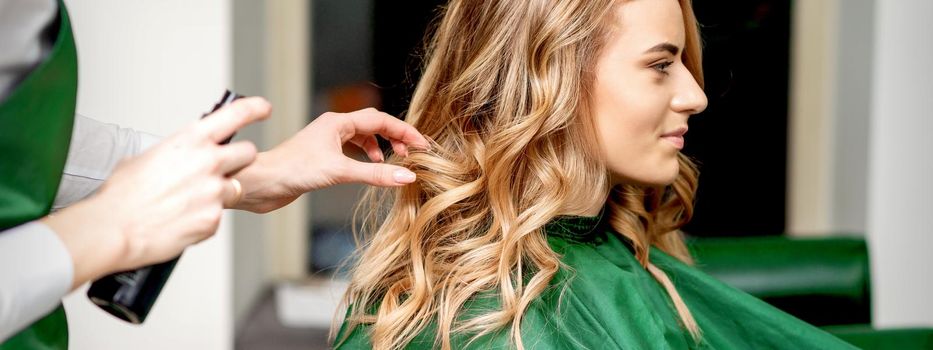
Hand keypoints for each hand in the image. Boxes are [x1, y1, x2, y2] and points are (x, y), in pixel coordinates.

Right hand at [42, 97, 271, 288]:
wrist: (114, 229)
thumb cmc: (123, 195)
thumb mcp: (144, 158)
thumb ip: (172, 153)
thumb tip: (175, 156)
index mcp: (190, 140)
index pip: (235, 114)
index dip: (254, 109)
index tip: (263, 109)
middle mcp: (208, 161)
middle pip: (247, 153)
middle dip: (238, 161)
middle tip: (219, 170)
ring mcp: (214, 190)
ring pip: (234, 187)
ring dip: (219, 193)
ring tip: (187, 201)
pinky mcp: (214, 218)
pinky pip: (217, 215)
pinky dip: (203, 218)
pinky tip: (180, 219)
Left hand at [231, 108, 428, 212]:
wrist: (262, 183)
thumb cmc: (293, 171)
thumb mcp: (339, 172)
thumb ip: (374, 174)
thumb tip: (406, 176)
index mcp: (338, 122)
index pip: (380, 120)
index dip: (404, 131)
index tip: (422, 144)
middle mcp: (333, 127)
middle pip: (374, 125)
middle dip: (395, 137)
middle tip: (412, 153)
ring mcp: (327, 141)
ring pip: (363, 138)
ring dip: (380, 147)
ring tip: (393, 161)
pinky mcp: (322, 156)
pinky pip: (352, 150)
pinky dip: (366, 157)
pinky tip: (369, 169)